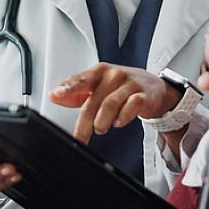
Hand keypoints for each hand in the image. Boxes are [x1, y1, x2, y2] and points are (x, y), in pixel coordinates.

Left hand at [49, 63, 180, 142]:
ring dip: (102, 122)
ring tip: (101, 128)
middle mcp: (114, 75)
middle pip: (93, 101)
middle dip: (85, 123)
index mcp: (100, 71)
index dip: (68, 87)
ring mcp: (130, 84)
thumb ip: (76, 93)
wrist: (154, 87)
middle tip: (81, 137)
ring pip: (110, 105)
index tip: (57, 94)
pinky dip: (122, 118)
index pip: (80, 79)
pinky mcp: (144, 95)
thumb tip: (55, 96)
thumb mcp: (98, 86)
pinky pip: (131, 107)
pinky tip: (118, 122)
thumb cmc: (122, 86)